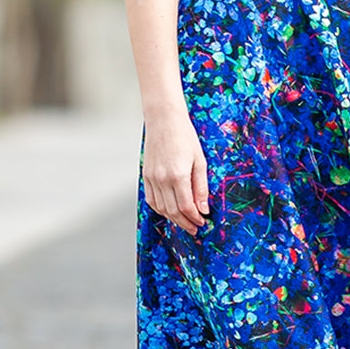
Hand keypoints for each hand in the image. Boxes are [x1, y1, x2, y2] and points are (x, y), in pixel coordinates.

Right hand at [142, 112, 209, 234]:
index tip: (202, 222)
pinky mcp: (146, 175)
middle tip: (195, 228)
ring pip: (161, 208)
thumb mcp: (199, 161)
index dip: (195, 218)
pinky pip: (151, 199)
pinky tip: (170, 211)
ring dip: (173, 218)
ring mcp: (152, 178)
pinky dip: (160, 209)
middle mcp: (162, 179)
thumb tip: (203, 209)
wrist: (164, 120)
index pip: (186, 207)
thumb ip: (201, 187)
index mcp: (178, 175)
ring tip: (184, 222)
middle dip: (185, 222)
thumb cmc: (184, 137)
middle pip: (173, 211)